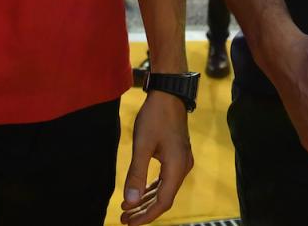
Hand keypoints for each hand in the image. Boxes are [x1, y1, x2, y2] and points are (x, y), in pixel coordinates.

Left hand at [119, 91, 192, 223]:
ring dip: (147, 200)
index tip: (129, 222)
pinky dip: (152, 188)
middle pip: (164, 198)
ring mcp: (182, 161)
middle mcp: (183, 167)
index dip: (146, 216)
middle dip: (144, 210)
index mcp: (177, 168)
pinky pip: (165, 179)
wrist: (169, 93)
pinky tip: (140, 192)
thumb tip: (130, 202)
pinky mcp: (178, 155)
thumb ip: (136, 174)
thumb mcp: (142, 145)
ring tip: (128, 208)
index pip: (163, 202)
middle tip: (124, 218)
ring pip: (165, 189)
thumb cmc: (155, 117)